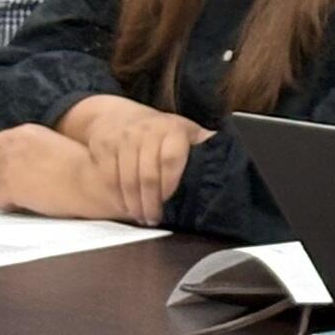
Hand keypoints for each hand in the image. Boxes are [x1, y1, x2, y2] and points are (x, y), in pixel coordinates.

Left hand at [0, 125, 117, 218]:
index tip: (0, 169)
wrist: (102, 177)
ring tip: (24, 196)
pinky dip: (10, 205)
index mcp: (26, 132)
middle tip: (1, 184)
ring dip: (0, 190)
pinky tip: (32, 204)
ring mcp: (9, 165)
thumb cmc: (93, 166)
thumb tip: (23, 166)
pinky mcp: (11, 186)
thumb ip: (34, 151)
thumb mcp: (59, 147)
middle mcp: (12, 144)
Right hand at [62, 95, 208, 225]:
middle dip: (152, 202)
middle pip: (148, 175)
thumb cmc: (160, 130)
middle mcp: (147, 132)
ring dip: (134, 204)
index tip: (171, 202)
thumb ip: (204, 145)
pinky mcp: (104, 147)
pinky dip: (116, 196)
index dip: (171, 184)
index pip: (171, 159)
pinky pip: (108, 178)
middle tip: (155, 219)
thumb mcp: (185, 131)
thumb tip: (229, 161)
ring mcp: (123, 139)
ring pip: (126, 179)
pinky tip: (125, 207)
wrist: (117, 115)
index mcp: (173, 129)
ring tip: (142, 217)